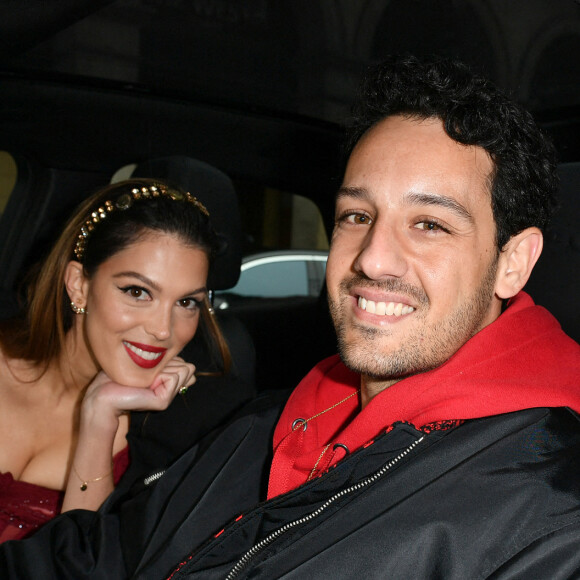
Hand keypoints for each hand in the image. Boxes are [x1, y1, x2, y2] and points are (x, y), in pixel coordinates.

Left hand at [81, 357, 195, 430]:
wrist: (103, 393)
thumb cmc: (121, 376)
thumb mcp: (151, 366)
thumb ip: (171, 365)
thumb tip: (192, 369)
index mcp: (168, 383)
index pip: (187, 366)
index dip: (171, 360)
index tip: (152, 367)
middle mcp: (170, 391)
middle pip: (188, 367)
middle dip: (169, 363)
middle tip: (148, 374)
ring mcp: (168, 398)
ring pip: (184, 370)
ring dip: (164, 368)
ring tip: (146, 379)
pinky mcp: (163, 402)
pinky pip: (173, 377)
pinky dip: (160, 375)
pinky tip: (145, 384)